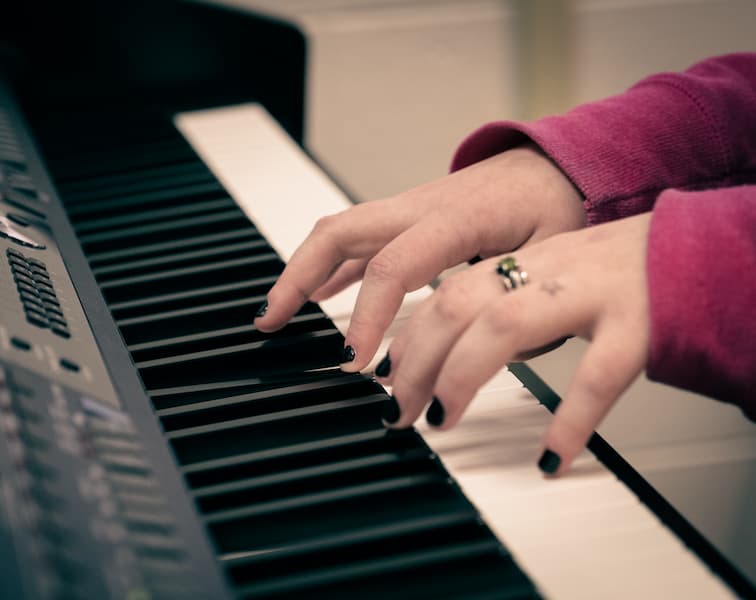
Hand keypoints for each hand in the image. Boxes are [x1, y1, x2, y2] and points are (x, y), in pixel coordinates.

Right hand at [254, 144, 586, 370]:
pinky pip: (355, 242)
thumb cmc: (552, 203)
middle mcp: (417, 208)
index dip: (366, 316)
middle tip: (271, 323)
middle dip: (296, 278)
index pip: (392, 267)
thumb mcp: (551, 254)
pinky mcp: (405, 220)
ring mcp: (406, 211)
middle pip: (337, 233)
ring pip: (336, 234)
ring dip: (300, 271)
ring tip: (276, 315)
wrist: (552, 163)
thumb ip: (514, 302)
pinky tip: (316, 298)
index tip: (354, 360)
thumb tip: (489, 352)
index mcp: (453, 218)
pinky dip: (328, 270)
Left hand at [380, 212, 651, 475]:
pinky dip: (571, 417)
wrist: (695, 250)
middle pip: (458, 304)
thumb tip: (439, 354)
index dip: (407, 335)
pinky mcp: (638, 322)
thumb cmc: (614, 274)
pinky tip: (552, 454)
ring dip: (462, 376)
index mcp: (522, 263)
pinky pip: (600, 373)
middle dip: (416, 360)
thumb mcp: (546, 280)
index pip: (445, 292)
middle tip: (398, 410)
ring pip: (506, 325)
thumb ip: (495, 307)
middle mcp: (546, 271)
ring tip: (441, 421)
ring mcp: (590, 292)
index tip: (381, 376)